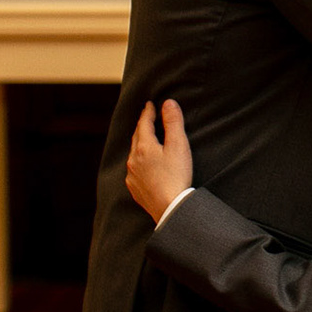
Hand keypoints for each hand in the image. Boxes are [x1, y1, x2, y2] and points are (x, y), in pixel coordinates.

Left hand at [126, 100, 193, 222]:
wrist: (170, 208)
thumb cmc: (177, 176)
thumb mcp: (179, 146)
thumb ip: (173, 122)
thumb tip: (168, 103)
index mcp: (144, 147)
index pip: (144, 123)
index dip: (148, 112)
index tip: (150, 104)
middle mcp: (134, 160)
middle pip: (136, 137)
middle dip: (142, 126)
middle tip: (147, 118)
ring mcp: (132, 175)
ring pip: (133, 153)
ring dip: (139, 143)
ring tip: (145, 139)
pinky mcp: (135, 188)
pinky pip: (134, 169)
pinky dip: (139, 161)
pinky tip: (143, 164)